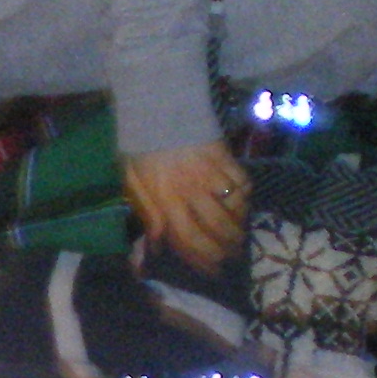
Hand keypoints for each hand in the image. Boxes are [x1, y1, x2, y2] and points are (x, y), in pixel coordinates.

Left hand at [122, 140, 247, 272]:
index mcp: (165, 198)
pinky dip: (244, 198)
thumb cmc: (141, 148)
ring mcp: (210, 173)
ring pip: (234, 209)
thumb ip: (146, 212)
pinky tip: (241, 205)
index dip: (201, 258)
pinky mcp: (226, 157)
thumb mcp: (132, 181)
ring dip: (238, 227)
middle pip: (216, 228)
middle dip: (226, 248)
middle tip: (230, 256)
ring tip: (238, 236)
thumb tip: (157, 244)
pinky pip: (243, 184)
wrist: (158, 108)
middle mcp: (190, 189)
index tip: (212, 270)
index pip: (187, 237)